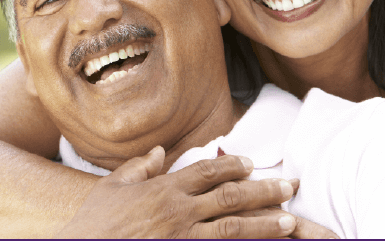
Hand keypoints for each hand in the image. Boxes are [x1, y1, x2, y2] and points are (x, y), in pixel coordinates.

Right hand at [57, 146, 320, 237]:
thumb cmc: (94, 224)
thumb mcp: (111, 188)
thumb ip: (138, 168)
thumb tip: (157, 153)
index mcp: (163, 188)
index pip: (207, 170)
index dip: (232, 164)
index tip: (251, 163)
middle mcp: (178, 210)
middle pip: (230, 196)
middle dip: (264, 190)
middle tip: (290, 186)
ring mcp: (183, 237)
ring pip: (233, 227)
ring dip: (264, 223)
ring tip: (289, 220)